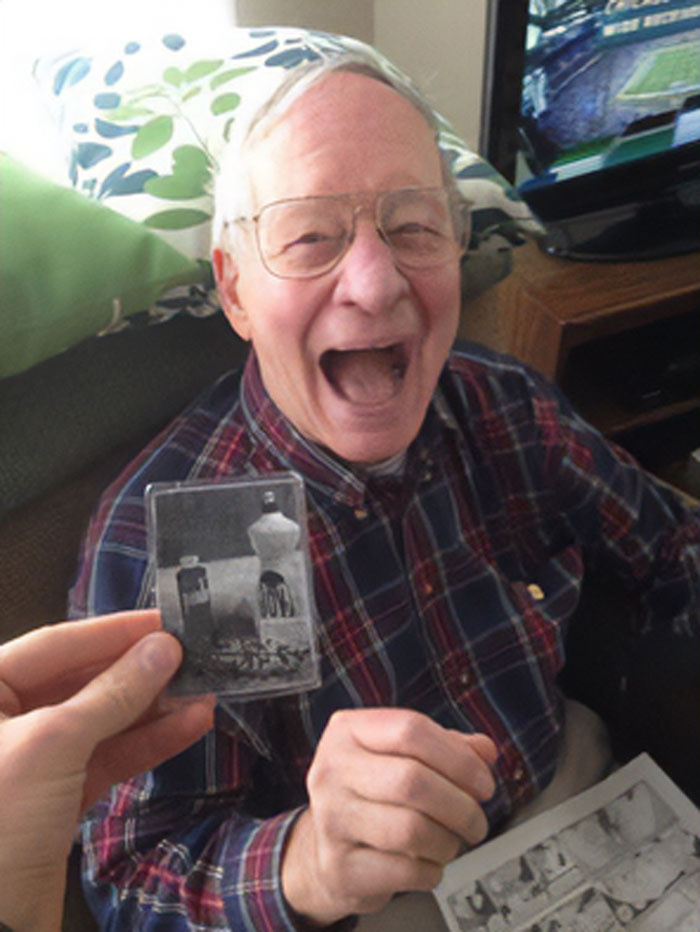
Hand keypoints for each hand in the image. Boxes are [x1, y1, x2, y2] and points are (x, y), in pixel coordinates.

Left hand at [0, 611, 214, 931]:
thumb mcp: (54, 743)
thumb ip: (113, 692)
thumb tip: (164, 648)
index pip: (55, 644)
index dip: (113, 631)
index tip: (165, 620)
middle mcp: (6, 720)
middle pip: (83, 680)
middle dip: (139, 672)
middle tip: (191, 656)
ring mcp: (34, 760)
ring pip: (103, 719)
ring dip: (154, 708)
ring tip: (203, 691)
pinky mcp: (58, 797)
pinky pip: (109, 756)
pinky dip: (149, 743)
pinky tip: (190, 726)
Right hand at [282, 707, 496, 925]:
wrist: (324, 848)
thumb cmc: (370, 794)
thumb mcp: (399, 756)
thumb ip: (446, 746)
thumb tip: (484, 751)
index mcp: (348, 731)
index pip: (410, 730)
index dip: (458, 757)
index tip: (483, 780)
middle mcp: (333, 771)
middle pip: (412, 781)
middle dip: (461, 805)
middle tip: (476, 819)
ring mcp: (331, 819)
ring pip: (411, 829)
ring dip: (449, 840)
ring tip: (452, 840)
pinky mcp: (340, 867)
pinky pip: (406, 871)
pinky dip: (432, 870)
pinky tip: (428, 862)